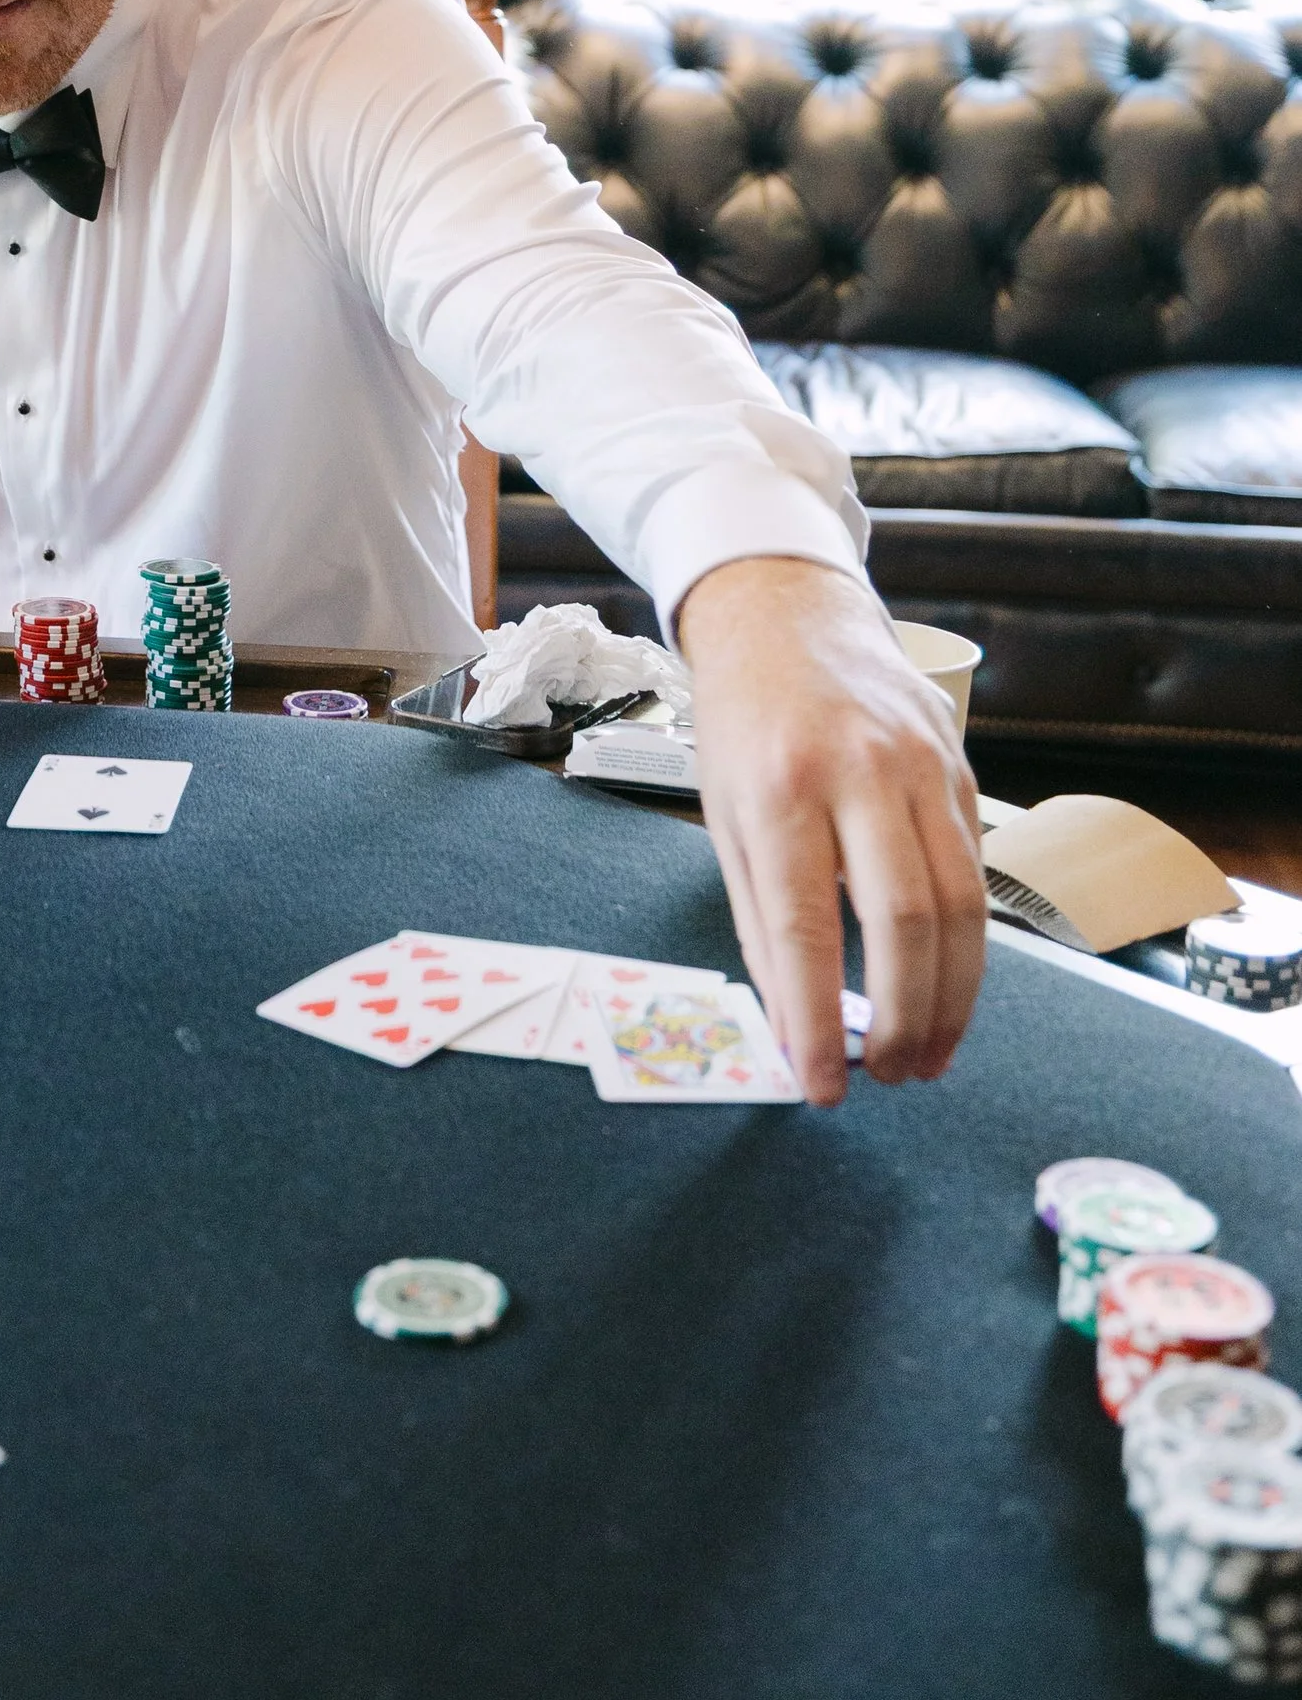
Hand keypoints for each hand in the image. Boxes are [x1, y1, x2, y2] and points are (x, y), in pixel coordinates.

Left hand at [678, 555, 983, 1107]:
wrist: (788, 613)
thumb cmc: (746, 722)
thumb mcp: (723, 815)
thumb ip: (762, 922)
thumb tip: (796, 1026)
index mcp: (780, 788)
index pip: (806, 930)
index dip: (818, 1021)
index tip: (825, 1086)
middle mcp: (860, 773)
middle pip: (908, 922)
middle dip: (907, 1019)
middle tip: (894, 1074)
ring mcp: (923, 766)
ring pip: (964, 907)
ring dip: (955, 998)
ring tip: (930, 1052)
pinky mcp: (962, 768)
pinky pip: (976, 871)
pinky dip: (966, 941)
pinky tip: (947, 981)